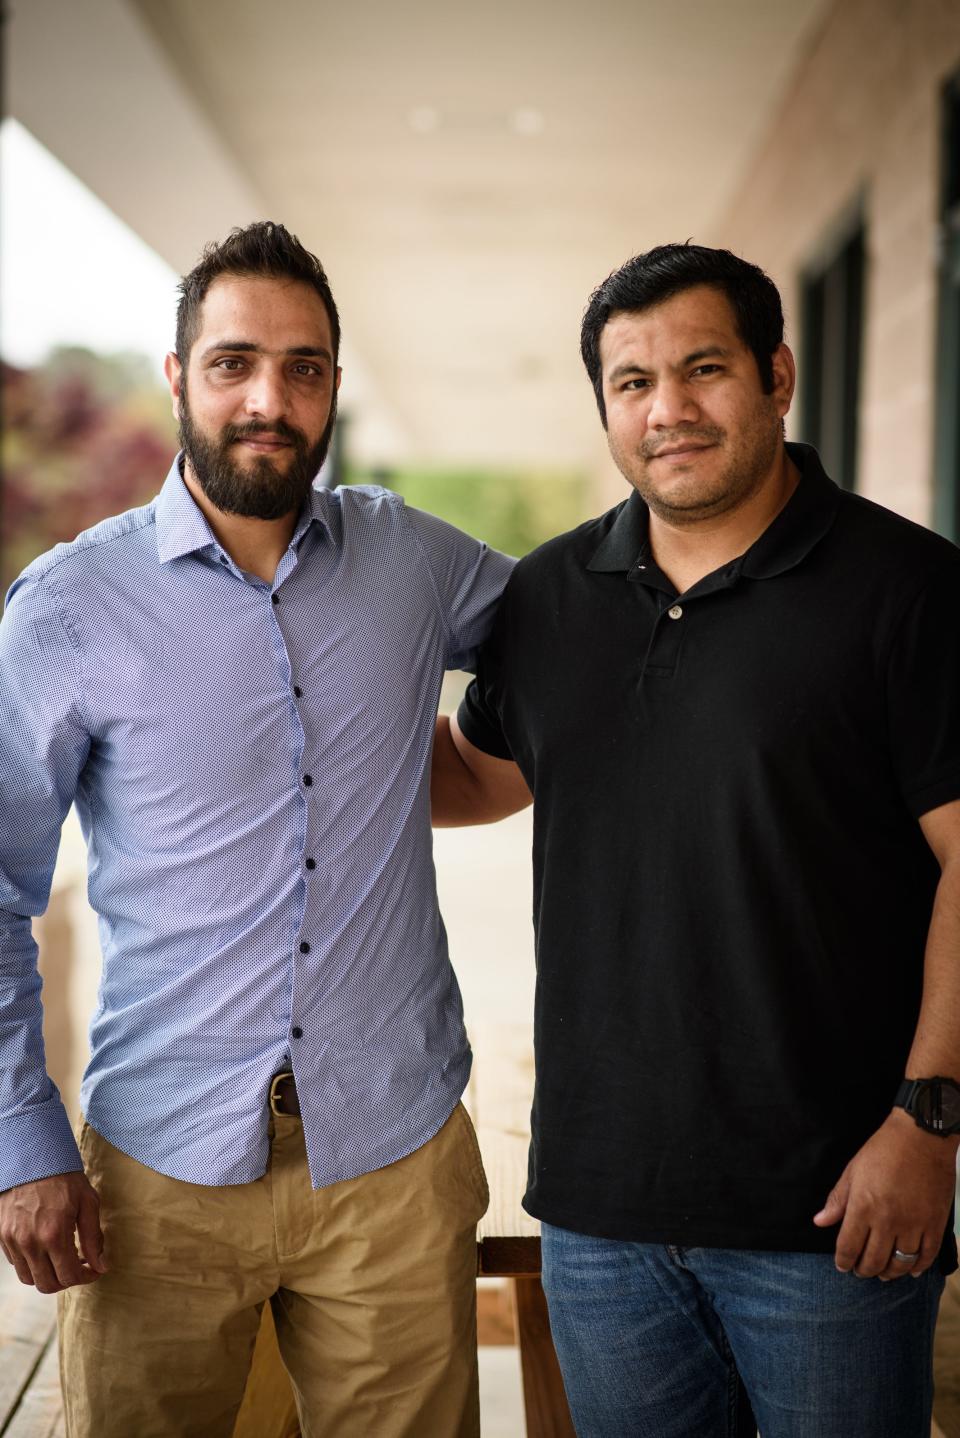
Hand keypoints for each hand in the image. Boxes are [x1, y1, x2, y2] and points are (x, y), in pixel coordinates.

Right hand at [0, 1172, 106, 1292]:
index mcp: (53, 1235)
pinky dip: (32, 1263)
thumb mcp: (88, 1202)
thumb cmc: (65, 1178)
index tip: (94, 1270)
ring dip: (47, 1275)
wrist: (33, 1158)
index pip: (69, 1276)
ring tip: (62, 1259)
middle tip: (79, 1266)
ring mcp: (12, 1241)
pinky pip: (16, 1263)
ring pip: (29, 1278)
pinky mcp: (2, 1236)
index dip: (86, 1278)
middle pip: (47, 1285)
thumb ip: (94, 1238)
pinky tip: (45, 1247)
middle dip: (67, 1281)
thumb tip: (101, 1266)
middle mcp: (29, 1242)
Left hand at [813, 1109, 958, 1279]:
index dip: (843, 1261)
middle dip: (864, 1270)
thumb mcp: (852, 1171)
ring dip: (889, 1273)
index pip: (849, 1247)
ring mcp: (914, 1225)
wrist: (921, 1137)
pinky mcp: (934, 1224)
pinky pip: (926, 1256)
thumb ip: (837, 1200)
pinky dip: (917, 1267)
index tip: (842, 1265)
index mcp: (864, 1207)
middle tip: (860, 1271)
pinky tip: (909, 1270)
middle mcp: (888, 1221)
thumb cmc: (883, 1150)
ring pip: (900, 1263)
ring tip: (882, 1273)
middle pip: (874, 1260)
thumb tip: (819, 1222)